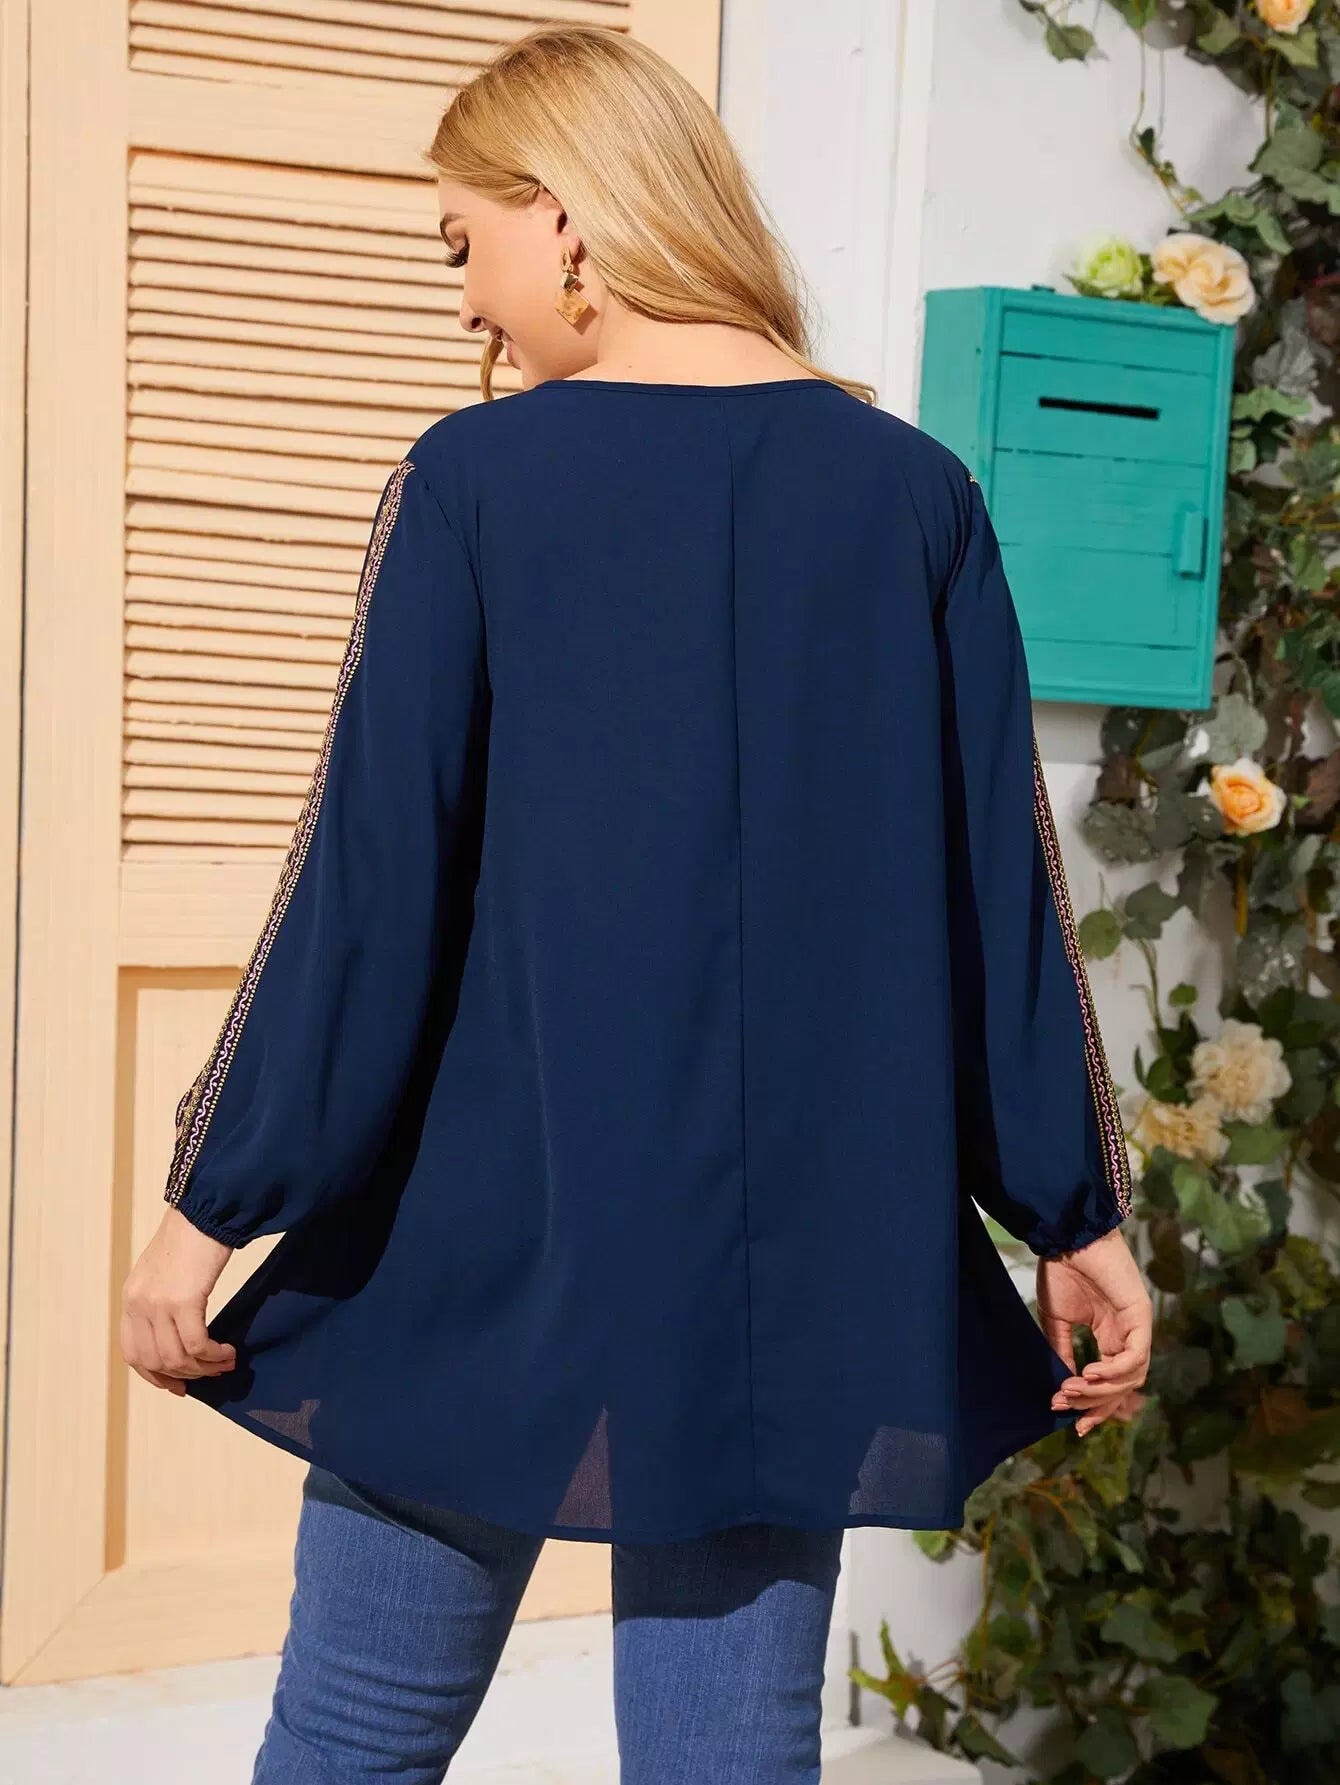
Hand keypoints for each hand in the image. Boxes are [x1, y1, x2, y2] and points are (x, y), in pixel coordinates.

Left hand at [120, 1208, 238, 1395]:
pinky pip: (196, 1344)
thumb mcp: (165, 1272)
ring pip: (176, 1357)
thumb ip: (162, 1302)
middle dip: (186, 1375)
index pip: (133, 1353)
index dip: (156, 1376)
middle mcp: (138, 1304)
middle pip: (155, 1361)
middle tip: (213, 1372)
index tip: (180, 1386)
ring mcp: (158, 1303)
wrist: (205, 1210)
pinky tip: (228, 1350)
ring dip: (204, 1367)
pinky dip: (213, 1354)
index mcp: (131, 1298)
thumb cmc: (193, 1237)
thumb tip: (181, 1339)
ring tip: (226, 1362)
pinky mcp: (184, 1300)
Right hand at [1037, 1226, 1151, 1436]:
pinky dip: (1114, 1371)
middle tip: (1066, 1407)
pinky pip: (1135, 1357)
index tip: (1073, 1426)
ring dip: (1101, 1390)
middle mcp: (1128, 1336)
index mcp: (1110, 1337)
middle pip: (1124, 1387)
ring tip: (1072, 1388)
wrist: (1067, 1239)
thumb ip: (1063, 1352)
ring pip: (1131, 1377)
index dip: (1095, 1408)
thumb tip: (1064, 1387)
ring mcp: (1137, 1327)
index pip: (1112, 1384)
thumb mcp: (1057, 1321)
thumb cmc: (1061, 1272)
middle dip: (1096, 1404)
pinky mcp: (1141, 1316)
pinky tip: (1090, 1372)